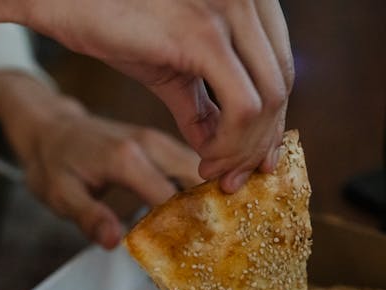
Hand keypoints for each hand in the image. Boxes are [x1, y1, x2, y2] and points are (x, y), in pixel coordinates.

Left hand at [0, 71, 201, 248]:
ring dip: (212, 201)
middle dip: (210, 213)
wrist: (51, 128)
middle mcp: (150, 144)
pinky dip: (202, 190)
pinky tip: (204, 214)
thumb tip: (114, 241)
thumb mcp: (61, 195)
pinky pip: (194, 167)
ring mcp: (160, 140)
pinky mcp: (163, 144)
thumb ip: (89, 218)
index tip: (192, 254)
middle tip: (214, 247)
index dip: (184, 228)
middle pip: (198, 180)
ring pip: (202, 172)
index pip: (171, 199)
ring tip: (216, 234)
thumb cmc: (54, 163)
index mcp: (127, 157)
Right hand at [22, 0, 293, 192]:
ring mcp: (227, 9)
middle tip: (234, 177)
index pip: (278, 67)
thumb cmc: (106, 23)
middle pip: (279, 85)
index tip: (253, 160)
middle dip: (261, 141)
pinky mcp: (201, 34)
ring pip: (267, 100)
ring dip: (244, 149)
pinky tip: (206, 160)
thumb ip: (200, 102)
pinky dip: (231, 144)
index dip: (270, 120)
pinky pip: (242, 106)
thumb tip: (220, 146)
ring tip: (214, 171)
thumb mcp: (167, 66)